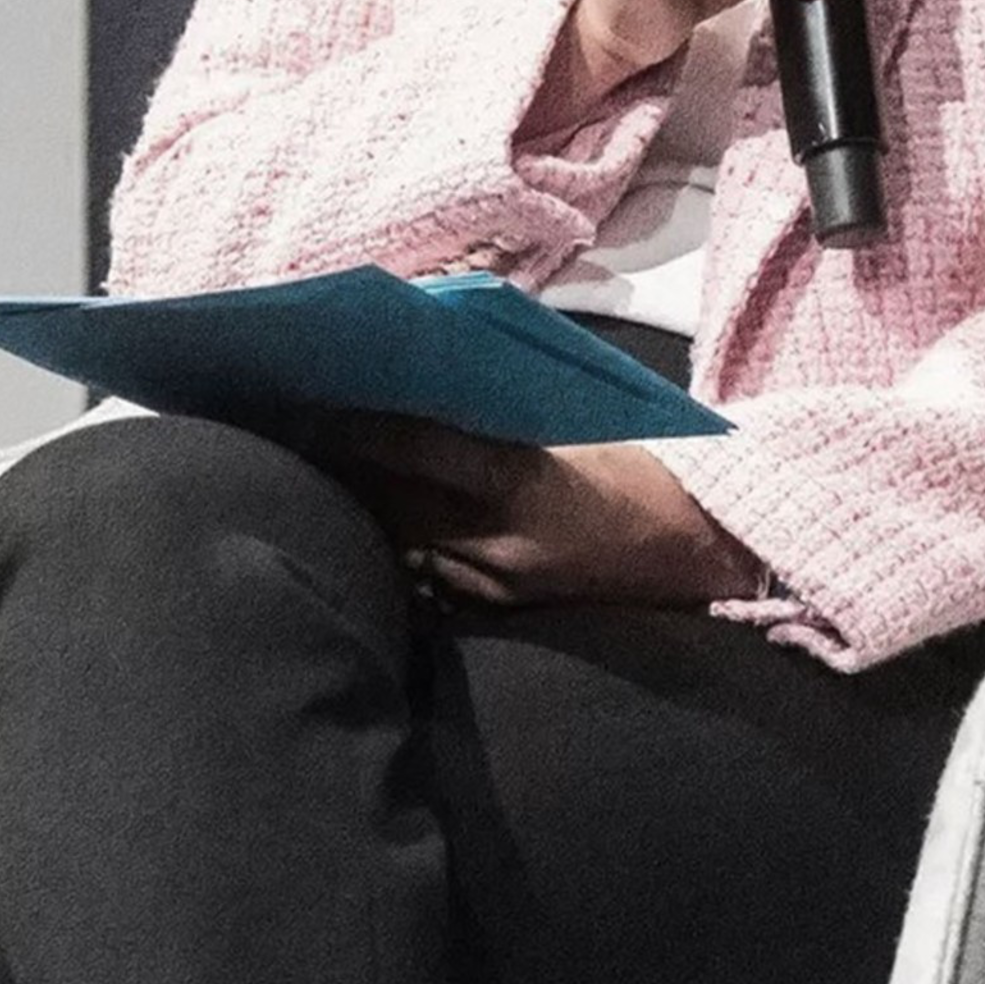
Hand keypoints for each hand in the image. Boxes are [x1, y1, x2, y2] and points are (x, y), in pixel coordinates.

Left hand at [288, 416, 758, 608]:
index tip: (307, 399)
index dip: (356, 424)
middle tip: (282, 430)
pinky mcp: (498, 605)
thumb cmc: (638, 462)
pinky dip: (389, 545)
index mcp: (519, 476)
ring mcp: (494, 580)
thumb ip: (492, 406)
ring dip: (353, 508)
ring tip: (306, 474)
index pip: (414, 445)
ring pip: (398, 542)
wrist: (702, 546)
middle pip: (389, 500)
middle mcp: (497, 538)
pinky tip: (358, 524)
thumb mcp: (569, 420)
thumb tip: (415, 378)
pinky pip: (423, 574)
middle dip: (337, 467)